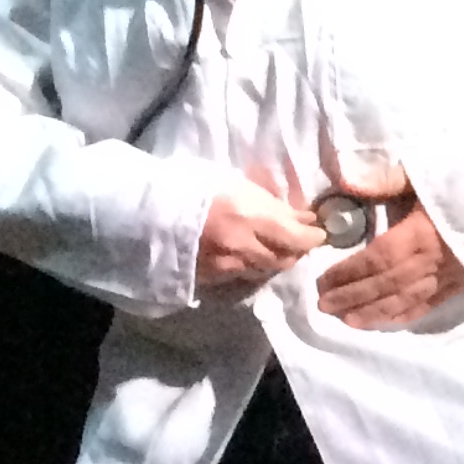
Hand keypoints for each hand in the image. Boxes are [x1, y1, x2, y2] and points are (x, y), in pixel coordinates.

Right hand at [198, 178, 322, 291]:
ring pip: (265, 270)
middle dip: (297, 251)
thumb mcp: (236, 185)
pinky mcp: (210, 278)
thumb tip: (305, 217)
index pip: (298, 238)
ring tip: (274, 248)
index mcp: (250, 218)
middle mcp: (242, 247)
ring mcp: (225, 266)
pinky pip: (242, 276)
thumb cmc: (191, 186)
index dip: (313, 238)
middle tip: (299, 241)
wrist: (145, 209)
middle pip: (285, 259)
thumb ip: (274, 205)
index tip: (318, 232)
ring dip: (276, 260)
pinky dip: (251, 267)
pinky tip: (248, 256)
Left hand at [314, 158, 463, 327]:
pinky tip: (385, 321)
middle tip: (324, 306)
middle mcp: (433, 260)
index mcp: (421, 233)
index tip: (323, 281)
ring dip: (374, 312)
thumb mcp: (429, 173)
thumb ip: (388, 179)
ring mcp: (449, 276)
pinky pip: (429, 304)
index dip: (349, 273)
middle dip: (353, 296)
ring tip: (347, 320)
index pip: (377, 259)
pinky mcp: (463, 284)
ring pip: (405, 299)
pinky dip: (405, 315)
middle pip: (386, 284)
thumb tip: (347, 180)